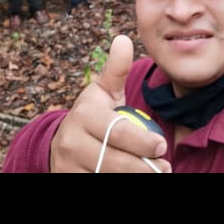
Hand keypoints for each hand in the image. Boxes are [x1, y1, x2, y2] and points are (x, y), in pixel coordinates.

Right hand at [51, 36, 170, 173]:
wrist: (59, 144)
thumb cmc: (92, 115)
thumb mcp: (102, 92)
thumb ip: (116, 70)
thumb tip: (123, 39)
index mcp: (84, 116)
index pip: (117, 132)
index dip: (142, 141)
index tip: (162, 145)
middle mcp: (71, 142)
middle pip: (115, 160)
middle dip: (144, 167)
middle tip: (164, 168)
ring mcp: (68, 166)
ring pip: (107, 175)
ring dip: (135, 178)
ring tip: (155, 175)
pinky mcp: (68, 181)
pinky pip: (99, 184)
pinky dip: (120, 183)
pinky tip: (134, 179)